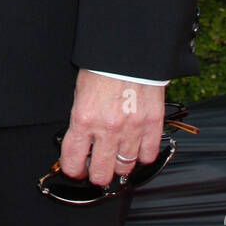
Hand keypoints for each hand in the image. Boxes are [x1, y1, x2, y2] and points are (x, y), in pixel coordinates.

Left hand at [59, 69, 165, 186]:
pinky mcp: (152, 124)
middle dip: (97, 175)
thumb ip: (81, 120)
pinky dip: (142, 155)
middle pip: (101, 173)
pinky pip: (148, 155)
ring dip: (120, 165)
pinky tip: (136, 147)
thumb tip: (81, 142)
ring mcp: (132, 129)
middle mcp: (107, 128)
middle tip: (97, 169)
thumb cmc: (102, 67)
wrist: (128, 50)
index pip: (73, 160)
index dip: (73, 169)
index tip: (76, 169)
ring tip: (117, 157)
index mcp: (84, 118)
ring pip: (125, 167)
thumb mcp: (80, 92)